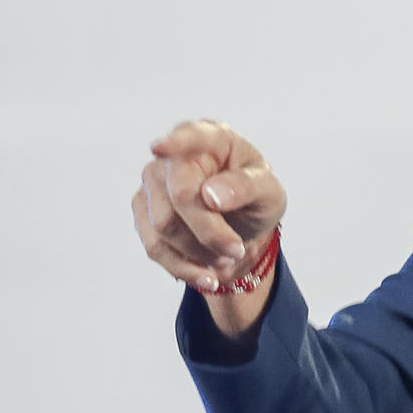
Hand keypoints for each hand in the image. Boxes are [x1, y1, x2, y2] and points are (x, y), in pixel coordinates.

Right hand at [133, 120, 286, 322]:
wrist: (241, 223)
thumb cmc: (254, 197)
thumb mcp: (269, 193)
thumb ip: (246, 187)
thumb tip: (211, 195)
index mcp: (212, 138)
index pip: (192, 136)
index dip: (176, 142)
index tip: (161, 148)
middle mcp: (175, 155)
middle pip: (179, 196)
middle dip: (209, 232)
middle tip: (236, 250)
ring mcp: (154, 181)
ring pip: (164, 226)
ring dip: (199, 252)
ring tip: (226, 258)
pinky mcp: (143, 210)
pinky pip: (154, 246)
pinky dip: (183, 267)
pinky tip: (206, 276)